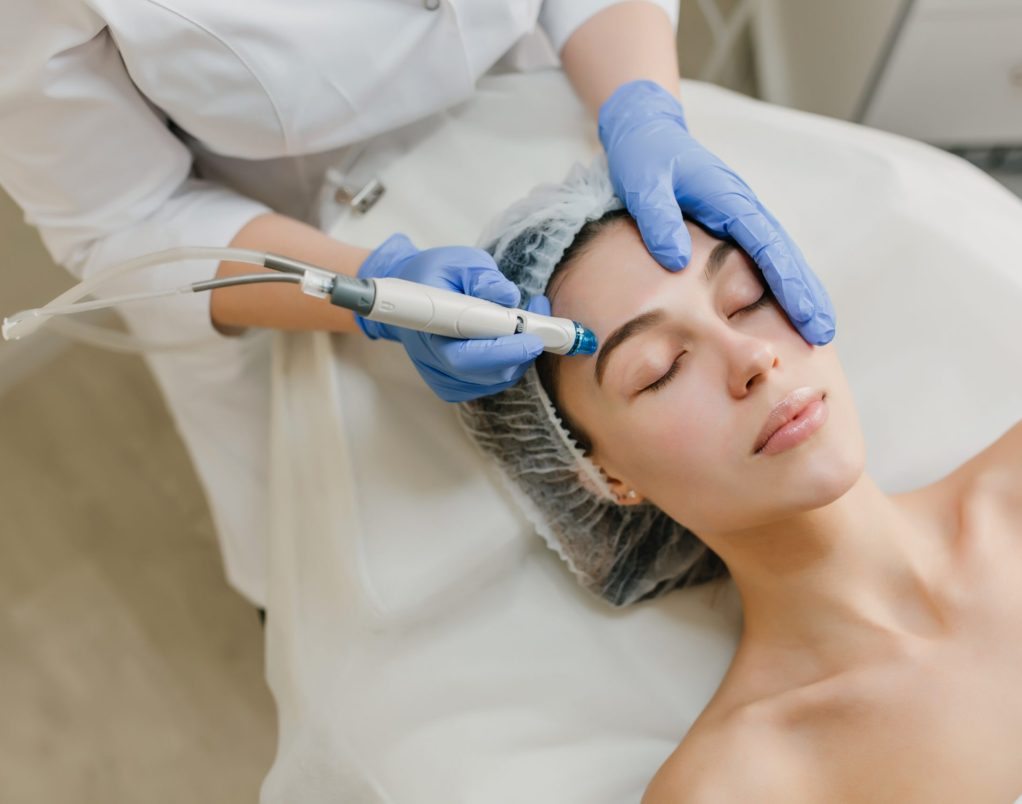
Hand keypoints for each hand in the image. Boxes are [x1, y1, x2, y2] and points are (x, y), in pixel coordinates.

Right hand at [356, 233, 545, 401]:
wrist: (412, 297)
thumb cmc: (436, 276)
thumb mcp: (459, 262)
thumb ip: (483, 277)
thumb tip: (508, 295)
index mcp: (429, 329)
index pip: (465, 356)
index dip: (502, 351)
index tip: (531, 338)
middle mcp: (433, 361)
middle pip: (486, 373)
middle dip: (521, 352)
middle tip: (541, 326)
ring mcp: (443, 378)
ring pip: (494, 380)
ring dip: (520, 355)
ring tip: (528, 322)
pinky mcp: (454, 385)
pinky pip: (491, 383)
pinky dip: (510, 364)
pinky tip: (513, 340)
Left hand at [598, 80, 835, 345]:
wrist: (646, 131)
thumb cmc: (644, 155)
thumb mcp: (643, 183)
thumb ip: (658, 219)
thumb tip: (676, 262)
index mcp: (729, 199)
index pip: (768, 247)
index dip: (788, 283)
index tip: (805, 314)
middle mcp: (743, 208)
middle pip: (785, 255)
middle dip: (806, 294)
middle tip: (824, 333)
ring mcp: (740, 216)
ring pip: (779, 257)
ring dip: (799, 291)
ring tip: (816, 329)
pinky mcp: (731, 224)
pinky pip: (761, 256)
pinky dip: (779, 281)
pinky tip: (785, 307)